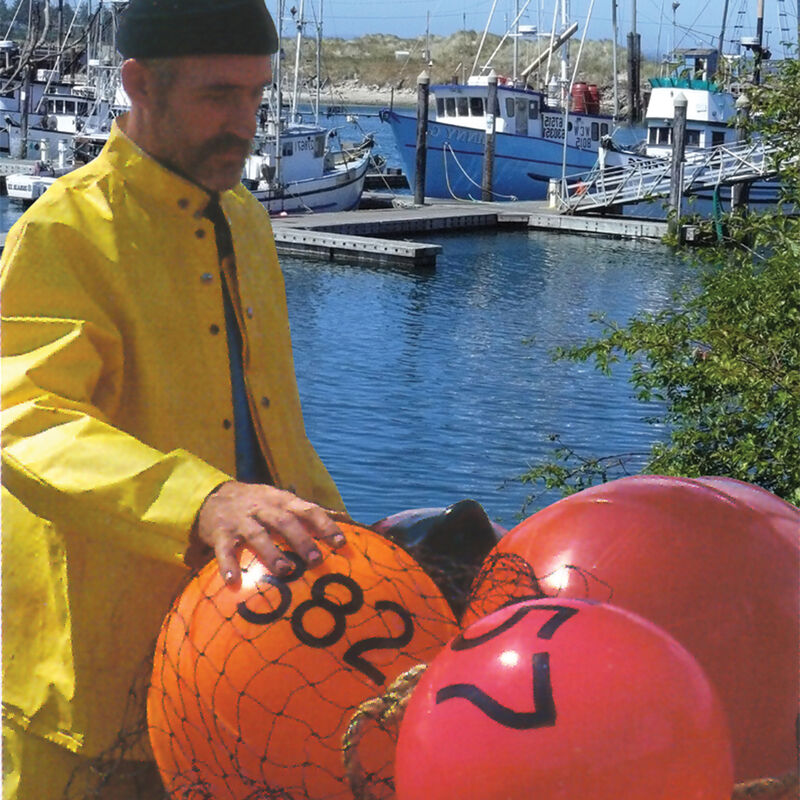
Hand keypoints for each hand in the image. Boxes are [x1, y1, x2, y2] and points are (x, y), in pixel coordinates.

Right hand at [190, 481, 347, 584]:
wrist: (212, 496)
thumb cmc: (256, 504)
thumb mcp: (279, 500)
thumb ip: (304, 512)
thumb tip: (340, 521)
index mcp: (281, 500)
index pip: (307, 509)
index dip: (324, 524)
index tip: (340, 542)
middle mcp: (262, 508)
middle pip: (284, 521)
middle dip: (302, 540)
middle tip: (316, 560)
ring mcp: (240, 521)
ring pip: (257, 535)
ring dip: (272, 553)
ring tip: (285, 570)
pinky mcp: (219, 534)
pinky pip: (224, 550)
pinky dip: (229, 565)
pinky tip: (234, 581)